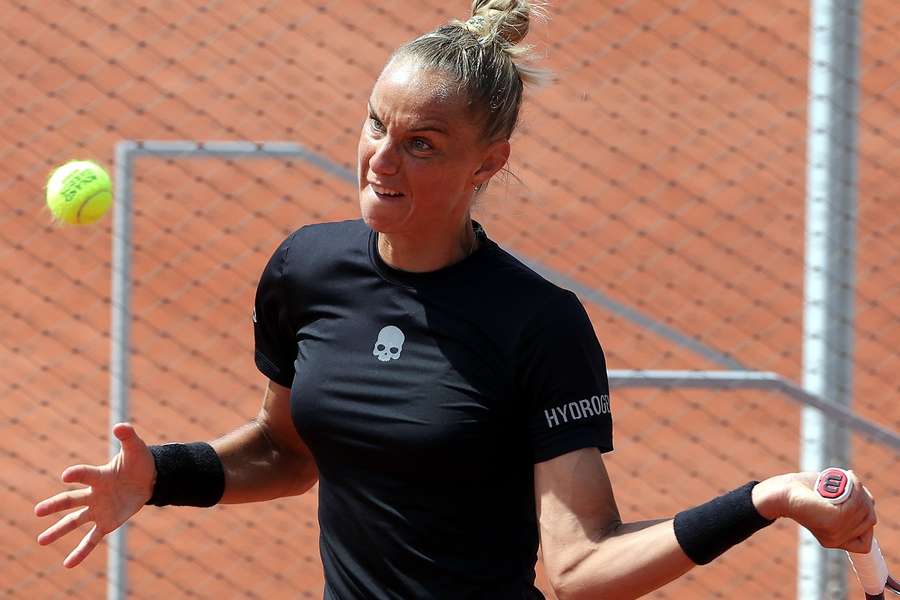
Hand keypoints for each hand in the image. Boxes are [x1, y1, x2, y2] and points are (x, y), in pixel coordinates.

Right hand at [34, 422, 155, 567]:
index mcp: (99, 476)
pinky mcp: (107, 523)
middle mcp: (94, 494)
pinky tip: (68, 564)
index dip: (77, 474)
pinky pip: (92, 539)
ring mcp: (99, 510)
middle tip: (38, 511)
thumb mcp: (136, 448)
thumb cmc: (139, 462)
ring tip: (41, 540)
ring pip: (74, 521)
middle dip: (55, 506)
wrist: (149, 478)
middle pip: (71, 500)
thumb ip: (128, 436)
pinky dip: (81, 551)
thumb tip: (120, 425)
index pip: (85, 475)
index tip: (67, 476)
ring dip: (58, 531)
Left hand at [755, 471, 876, 553]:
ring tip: (848, 478)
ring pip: (864, 511)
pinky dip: (855, 489)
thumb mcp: (832, 501)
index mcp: (835, 540)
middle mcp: (836, 540)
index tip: (859, 498)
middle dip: (864, 499)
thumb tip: (869, 501)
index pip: (864, 542)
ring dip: (860, 491)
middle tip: (852, 482)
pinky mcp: (832, 520)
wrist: (781, 492)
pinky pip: (856, 505)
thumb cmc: (802, 492)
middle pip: (868, 520)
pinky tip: (847, 480)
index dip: (866, 518)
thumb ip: (850, 504)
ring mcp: (835, 532)